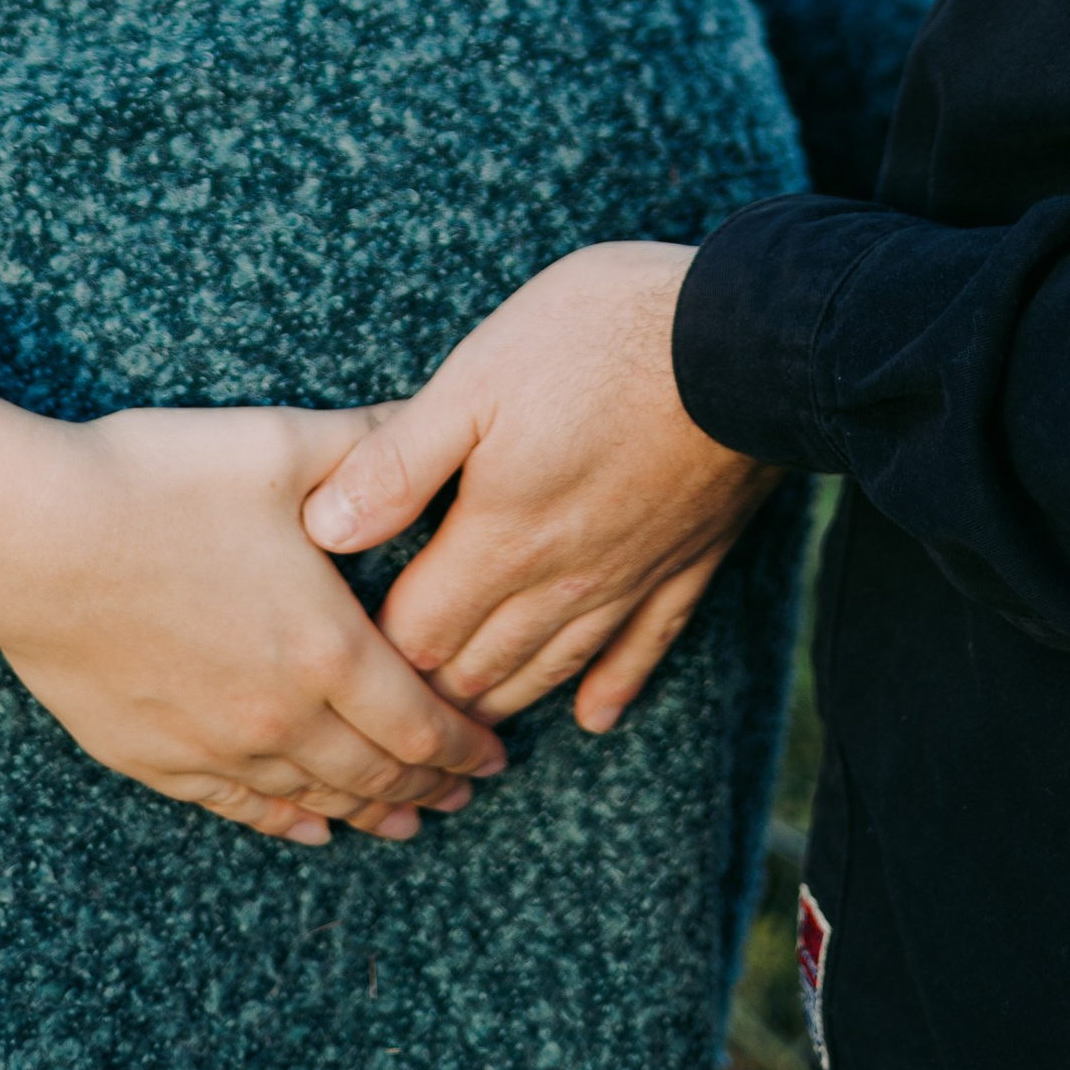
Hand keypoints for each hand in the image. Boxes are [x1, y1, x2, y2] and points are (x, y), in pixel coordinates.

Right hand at [0, 384, 507, 844]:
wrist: (33, 538)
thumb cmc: (158, 482)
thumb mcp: (280, 444)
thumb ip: (369, 445)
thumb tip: (434, 425)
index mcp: (326, 648)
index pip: (420, 720)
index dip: (465, 743)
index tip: (497, 754)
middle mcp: (281, 714)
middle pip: (376, 772)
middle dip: (429, 784)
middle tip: (464, 791)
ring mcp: (214, 745)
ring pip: (314, 798)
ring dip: (368, 813)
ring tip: (404, 822)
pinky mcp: (154, 756)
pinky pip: (238, 807)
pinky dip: (286, 821)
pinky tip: (307, 827)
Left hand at [299, 244, 778, 733]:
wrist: (744, 338)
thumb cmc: (598, 336)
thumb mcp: (475, 374)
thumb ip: (400, 460)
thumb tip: (325, 527)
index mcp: (501, 535)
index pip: (419, 632)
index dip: (375, 656)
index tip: (343, 663)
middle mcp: (563, 578)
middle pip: (481, 666)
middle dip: (431, 696)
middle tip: (391, 718)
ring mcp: (630, 577)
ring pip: (553, 668)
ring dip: (505, 702)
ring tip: (469, 732)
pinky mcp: (687, 562)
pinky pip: (645, 648)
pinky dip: (612, 687)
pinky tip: (594, 716)